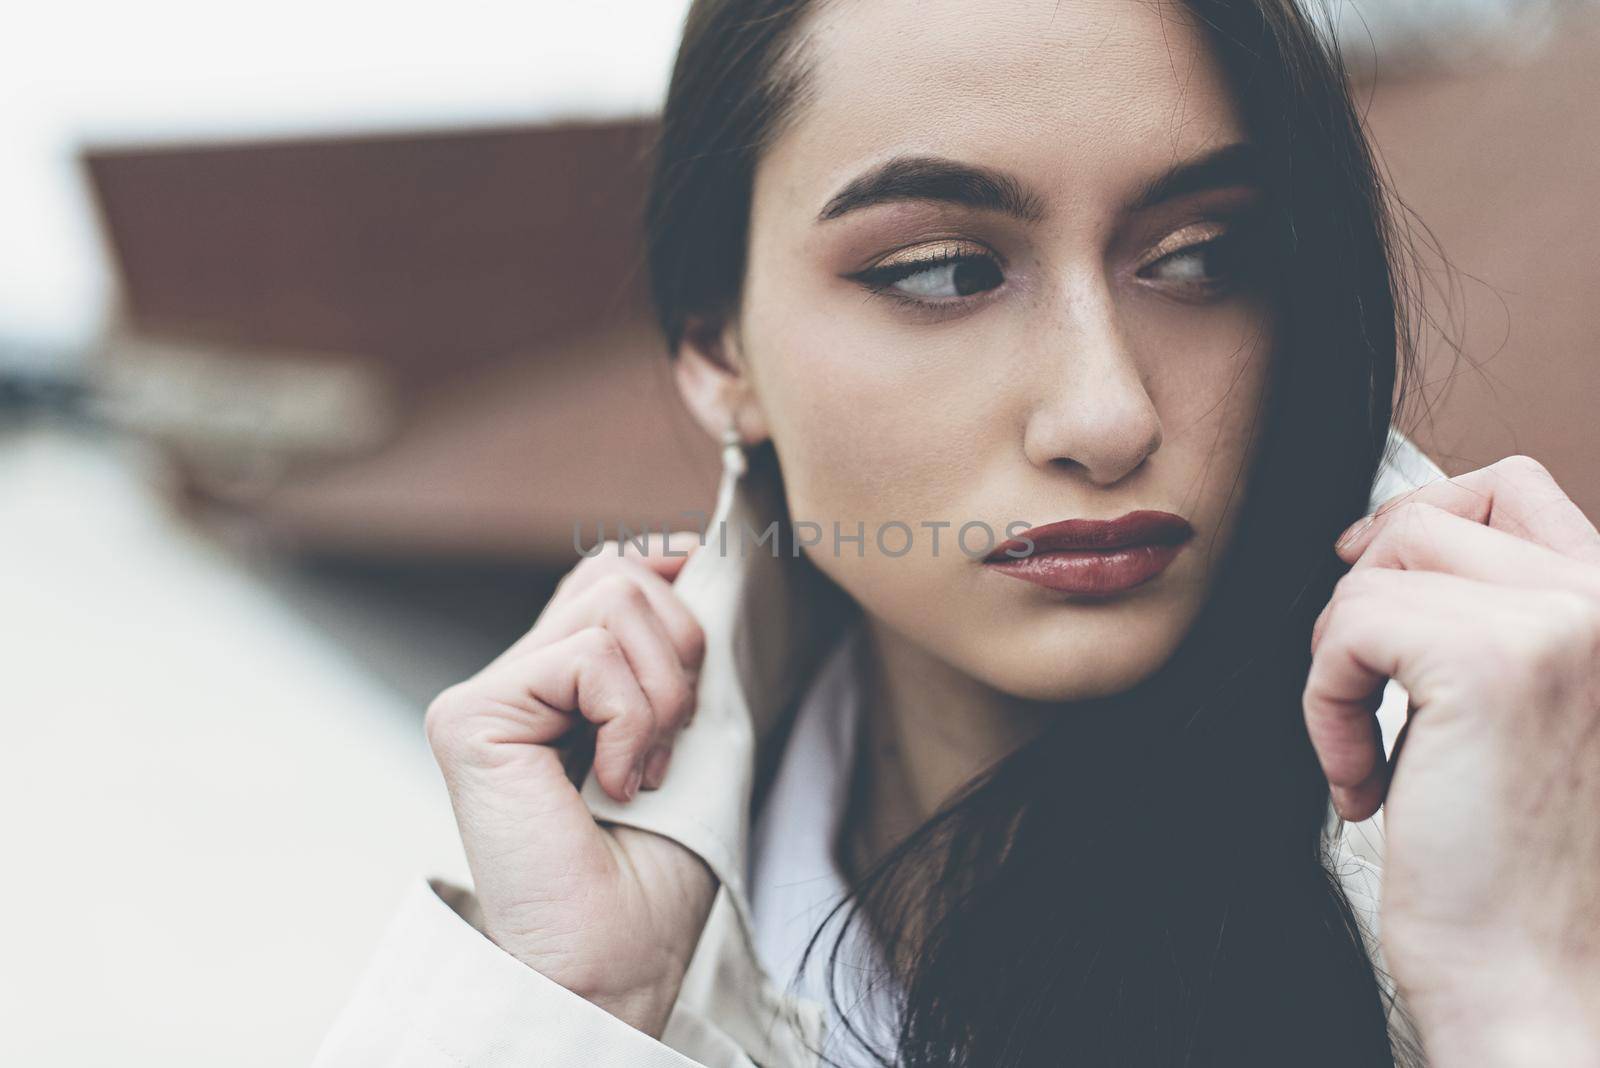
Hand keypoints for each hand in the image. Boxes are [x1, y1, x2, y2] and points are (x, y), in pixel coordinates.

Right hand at [424, 530, 714, 1036]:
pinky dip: (629, 720)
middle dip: (681, 647)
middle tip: (673, 738)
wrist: (617, 960)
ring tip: (644, 769)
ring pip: (610, 602)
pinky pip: (589, 658)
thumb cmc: (654, 872)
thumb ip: (671, 655)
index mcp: (555, 686)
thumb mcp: (684, 735)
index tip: (706, 589)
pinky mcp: (470, 717)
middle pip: (613, 575)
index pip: (604, 574)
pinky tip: (611, 784)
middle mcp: (510, 683)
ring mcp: (484, 698)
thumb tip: (691, 558)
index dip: (665, 570)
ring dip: (661, 694)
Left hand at [1305, 455, 1599, 1065]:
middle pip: (1427, 519)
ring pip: (1375, 575)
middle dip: (1363, 602)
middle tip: (1363, 698)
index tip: (1360, 573)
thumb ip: (1487, 617)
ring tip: (1370, 756)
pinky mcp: (1492, 665)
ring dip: (1341, 665)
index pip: (1513, 483)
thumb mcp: (1518, 711)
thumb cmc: (1516, 865)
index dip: (1418, 514)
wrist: (1539, 983)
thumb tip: (1378, 541)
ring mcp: (1561, 624)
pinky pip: (1345, 631)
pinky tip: (1362, 785)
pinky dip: (1323, 705)